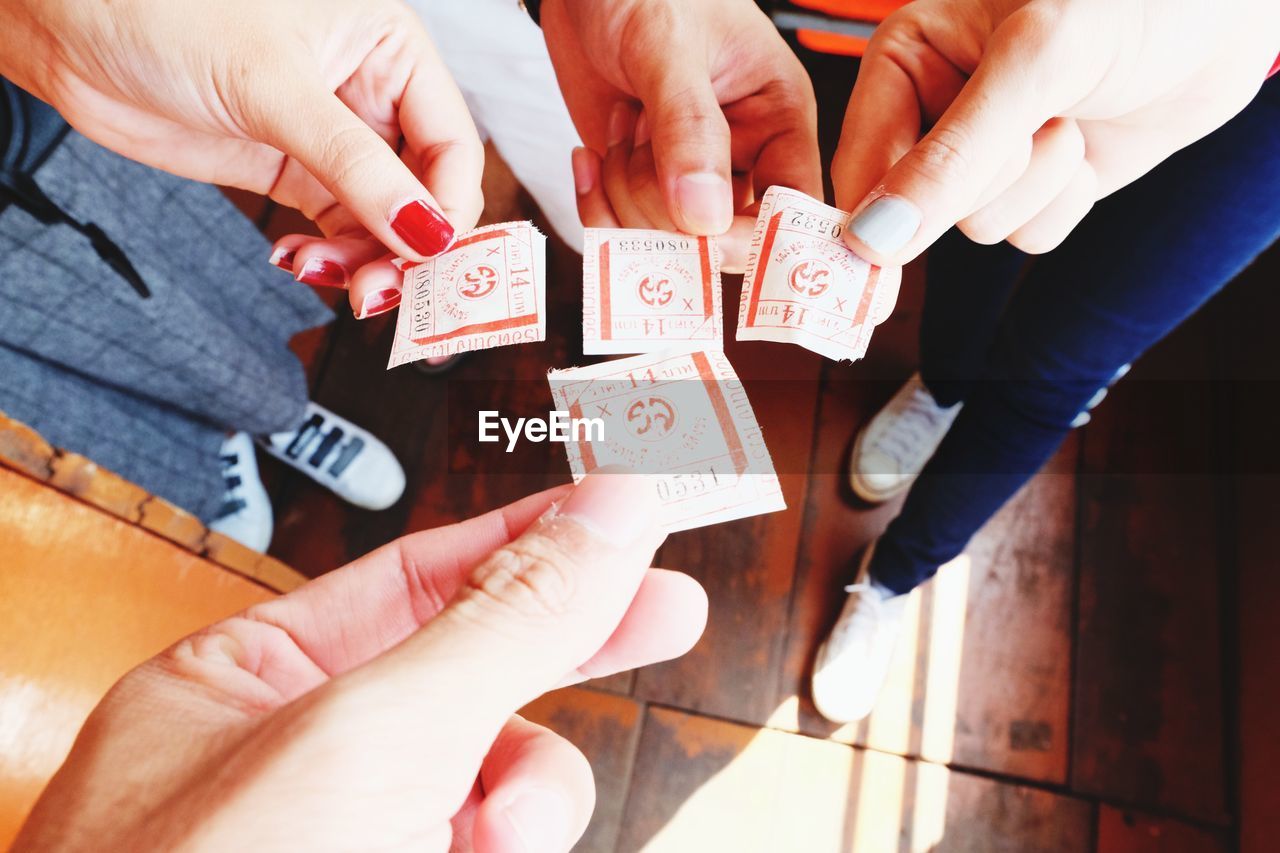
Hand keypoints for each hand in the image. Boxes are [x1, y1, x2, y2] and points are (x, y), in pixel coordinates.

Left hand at [0, 0, 483, 317]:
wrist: (68, 26)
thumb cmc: (164, 9)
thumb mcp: (274, 86)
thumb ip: (356, 165)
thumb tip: (426, 231)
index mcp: (389, 45)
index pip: (452, 141)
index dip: (450, 205)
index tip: (432, 255)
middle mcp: (369, 91)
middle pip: (425, 189)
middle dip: (409, 246)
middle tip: (386, 291)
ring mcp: (331, 135)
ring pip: (383, 219)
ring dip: (368, 262)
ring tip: (339, 283)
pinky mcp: (291, 169)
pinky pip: (338, 228)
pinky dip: (331, 258)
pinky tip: (304, 264)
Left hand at [14, 473, 706, 852]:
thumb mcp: (375, 737)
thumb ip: (502, 621)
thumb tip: (604, 518)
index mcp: (244, 682)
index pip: (418, 571)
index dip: (534, 536)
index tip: (627, 511)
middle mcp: (298, 758)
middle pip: (473, 666)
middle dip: (574, 645)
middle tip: (670, 609)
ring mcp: (353, 835)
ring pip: (501, 779)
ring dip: (535, 798)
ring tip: (507, 837)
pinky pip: (497, 842)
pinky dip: (516, 846)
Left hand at [543, 0, 820, 252]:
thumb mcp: (668, 45)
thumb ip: (688, 127)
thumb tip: (704, 218)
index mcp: (778, 119)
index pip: (792, 207)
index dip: (756, 236)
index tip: (705, 236)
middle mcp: (740, 156)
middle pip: (719, 236)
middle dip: (665, 204)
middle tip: (639, 134)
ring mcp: (687, 176)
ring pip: (665, 239)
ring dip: (624, 192)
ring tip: (620, 126)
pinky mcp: (640, 184)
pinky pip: (622, 229)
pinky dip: (596, 204)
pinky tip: (589, 157)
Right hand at [834, 0, 1279, 264]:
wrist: (1225, 14)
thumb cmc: (1133, 2)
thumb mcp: (1035, 63)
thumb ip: (951, 155)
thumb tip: (876, 239)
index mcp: (906, 58)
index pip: (860, 160)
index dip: (867, 217)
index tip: (868, 265)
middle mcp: (936, 110)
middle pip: (918, 207)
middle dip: (989, 175)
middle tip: (1037, 120)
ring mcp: (987, 154)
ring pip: (976, 226)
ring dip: (1039, 184)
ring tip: (1071, 115)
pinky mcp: (1035, 186)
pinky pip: (1025, 236)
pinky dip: (1066, 203)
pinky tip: (1087, 146)